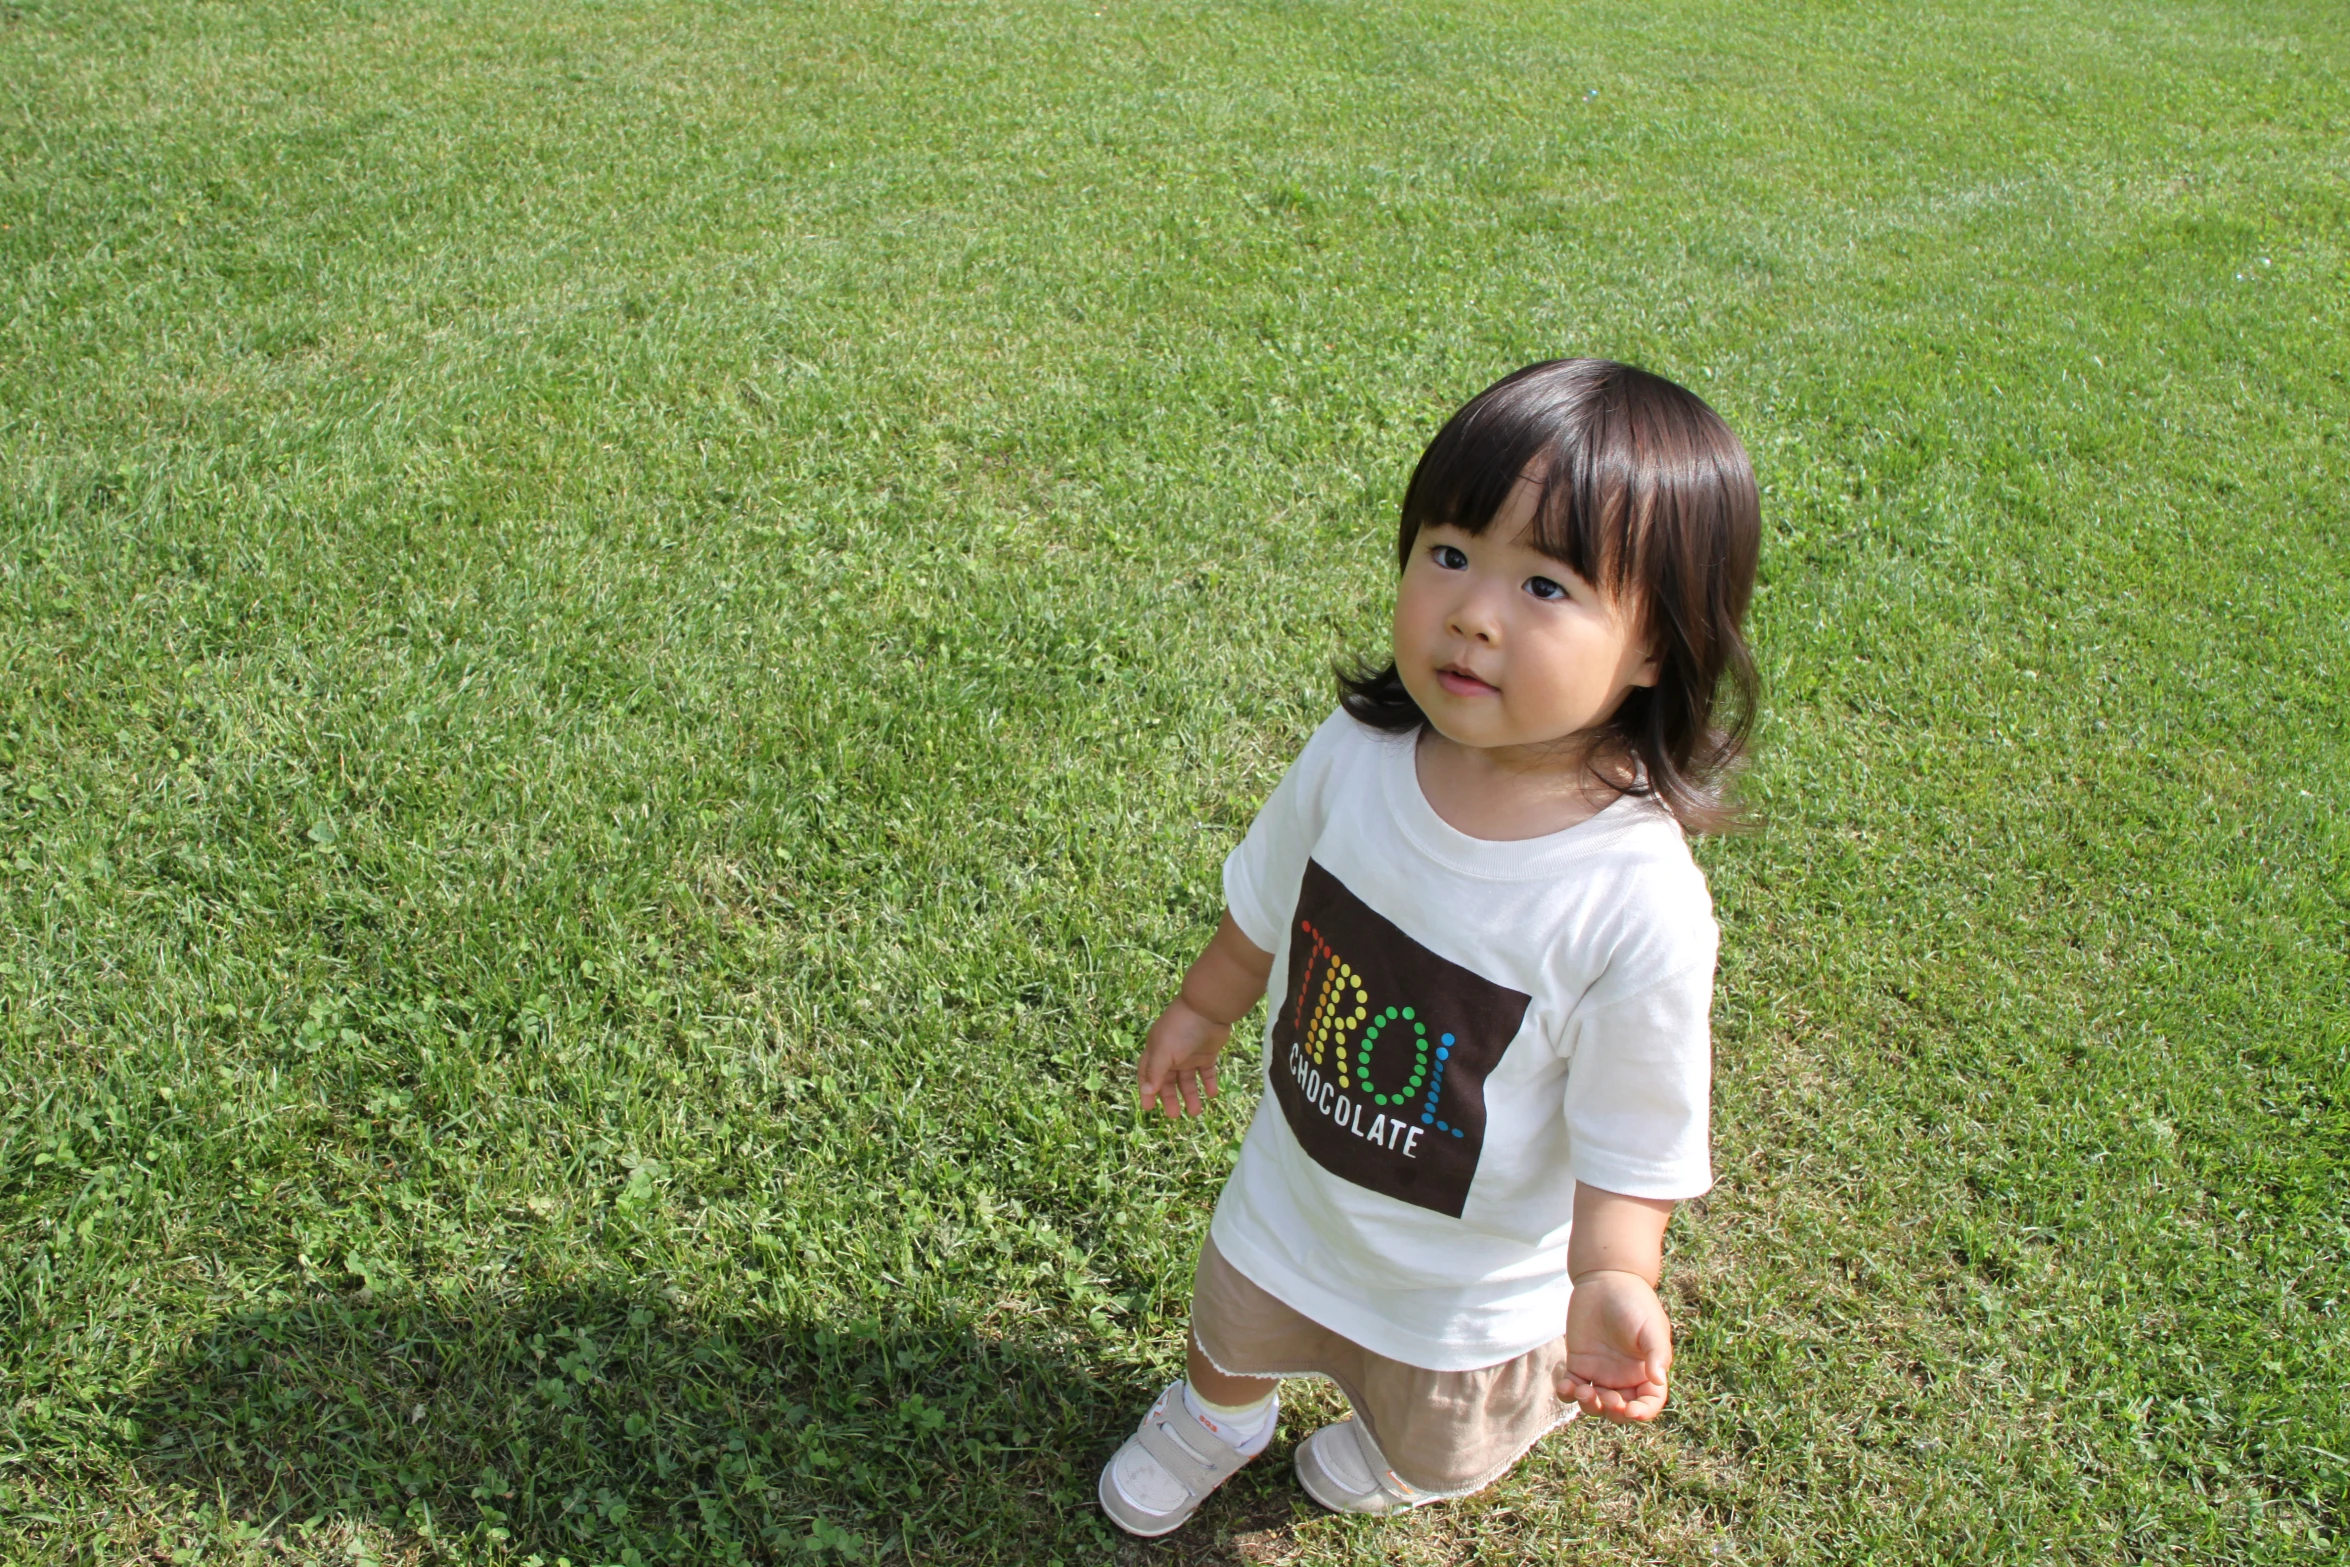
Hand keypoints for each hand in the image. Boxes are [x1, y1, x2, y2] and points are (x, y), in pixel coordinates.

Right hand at [1135, 996, 1230, 1117]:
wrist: (1209, 1008)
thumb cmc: (1181, 1028)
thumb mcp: (1164, 1050)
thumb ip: (1155, 1072)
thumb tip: (1146, 1091)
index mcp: (1157, 1051)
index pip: (1147, 1074)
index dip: (1147, 1090)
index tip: (1149, 1108)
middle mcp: (1172, 1054)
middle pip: (1168, 1081)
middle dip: (1170, 1098)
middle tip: (1174, 1116)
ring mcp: (1190, 1054)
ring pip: (1188, 1080)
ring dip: (1191, 1096)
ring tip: (1196, 1112)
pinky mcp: (1207, 1053)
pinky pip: (1207, 1072)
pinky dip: (1208, 1083)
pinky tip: (1212, 1095)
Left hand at [1560, 1269, 1671, 1421]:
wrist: (1606, 1280)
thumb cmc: (1635, 1303)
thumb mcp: (1651, 1327)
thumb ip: (1657, 1353)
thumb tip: (1658, 1380)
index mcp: (1647, 1373)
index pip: (1649, 1403)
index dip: (1643, 1413)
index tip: (1631, 1411)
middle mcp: (1624, 1378)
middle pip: (1620, 1410)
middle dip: (1613, 1411)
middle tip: (1606, 1398)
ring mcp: (1600, 1372)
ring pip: (1595, 1404)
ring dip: (1589, 1406)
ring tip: (1582, 1391)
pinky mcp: (1579, 1364)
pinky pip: (1571, 1388)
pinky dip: (1567, 1394)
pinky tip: (1566, 1386)